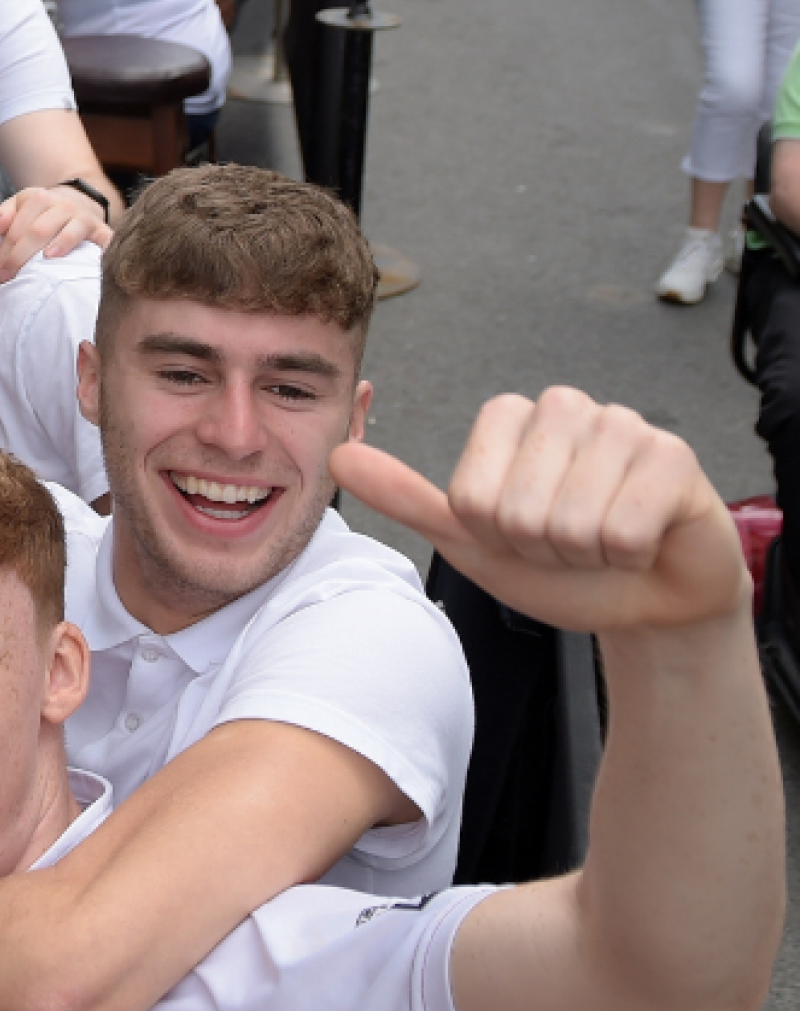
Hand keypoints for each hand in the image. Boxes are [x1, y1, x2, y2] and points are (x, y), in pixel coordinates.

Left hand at [0, 183, 111, 284]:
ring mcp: (83, 217)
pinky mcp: (102, 230)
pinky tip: (81, 260)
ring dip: (55, 246)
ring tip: (43, 261)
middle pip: (37, 231)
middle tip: (4, 280)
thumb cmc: (42, 214)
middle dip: (17, 258)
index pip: (15, 228)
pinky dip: (95, 250)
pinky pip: (100, 240)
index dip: (2, 253)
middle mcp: (61, 204)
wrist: (81, 204)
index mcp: (37, 198)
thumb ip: (4, 214)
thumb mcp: (21, 207)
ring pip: (66, 232)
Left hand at [332, 387, 746, 634]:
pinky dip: (630, 553)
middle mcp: (565, 408)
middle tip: (568, 543)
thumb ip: (404, 496)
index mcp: (509, 418)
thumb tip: (337, 457)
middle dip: (542, 548)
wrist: (646, 601)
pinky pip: (627, 527)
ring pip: (572, 521)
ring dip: (587, 553)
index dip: (495, 535)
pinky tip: (643, 541)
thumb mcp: (469, 538)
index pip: (470, 497)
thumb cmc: (559, 567)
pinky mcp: (674, 457)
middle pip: (518, 511)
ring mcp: (623, 426)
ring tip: (604, 540)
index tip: (522, 534)